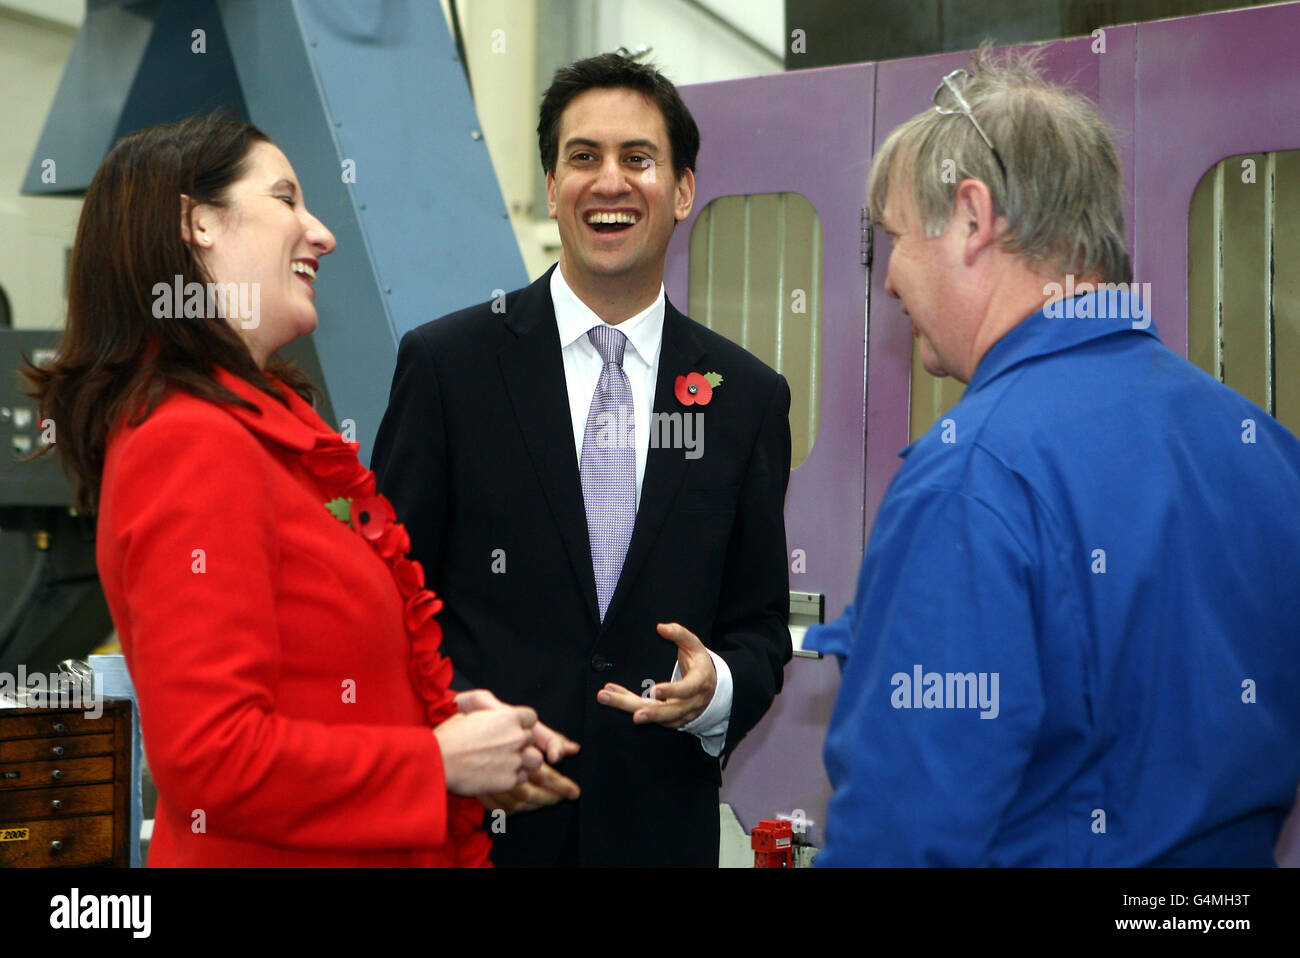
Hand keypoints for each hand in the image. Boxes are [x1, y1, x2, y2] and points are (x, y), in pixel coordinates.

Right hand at [453, 689, 580, 809]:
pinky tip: (496, 775)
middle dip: (521, 743)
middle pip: (532, 739)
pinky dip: (513, 777)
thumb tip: (492, 718)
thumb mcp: (468, 715)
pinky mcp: (509, 781)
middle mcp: (516, 737)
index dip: (522, 723)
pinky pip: (522, 778)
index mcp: (508, 717)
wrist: (437, 763)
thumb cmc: (448, 737)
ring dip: (524, 761)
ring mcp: (515, 760)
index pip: (531, 717)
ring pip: (534, 761)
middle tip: (502, 748)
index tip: (511, 729)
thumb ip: (489, 716)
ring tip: (506, 763)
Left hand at [596, 622, 716, 727]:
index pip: (687, 690)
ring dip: (630, 707)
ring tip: (607, 698)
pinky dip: (629, 704)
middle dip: (650, 712)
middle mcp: (691, 703)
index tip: (654, 690)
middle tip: (632, 714)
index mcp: (699, 683)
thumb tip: (661, 627)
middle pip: (669, 710)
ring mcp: (681, 714)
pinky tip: (614, 694)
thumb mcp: (694, 646)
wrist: (711, 688)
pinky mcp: (670, 720)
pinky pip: (650, 714)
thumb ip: (679, 634)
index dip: (672, 691)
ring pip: (656, 716)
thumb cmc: (699, 664)